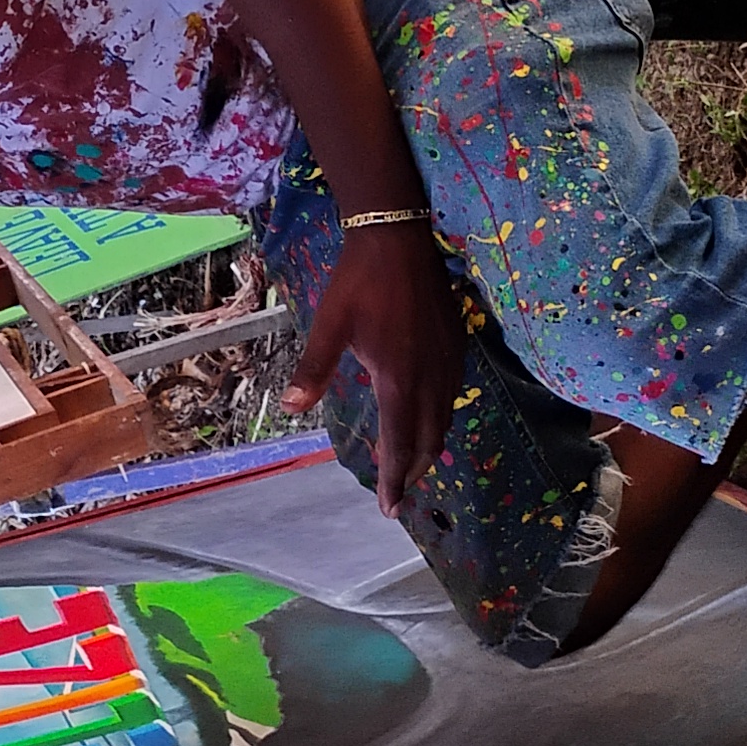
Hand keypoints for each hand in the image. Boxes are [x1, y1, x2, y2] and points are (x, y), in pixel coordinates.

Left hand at [283, 220, 458, 516]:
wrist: (398, 238)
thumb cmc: (359, 282)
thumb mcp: (330, 325)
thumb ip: (314, 368)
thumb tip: (291, 406)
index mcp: (399, 378)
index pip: (400, 442)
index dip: (394, 479)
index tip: (389, 507)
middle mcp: (430, 376)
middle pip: (428, 438)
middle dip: (412, 471)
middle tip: (398, 494)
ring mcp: (448, 360)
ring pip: (444, 418)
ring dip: (428, 446)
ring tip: (413, 465)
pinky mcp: (456, 344)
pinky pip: (452, 394)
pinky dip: (440, 417)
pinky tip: (429, 417)